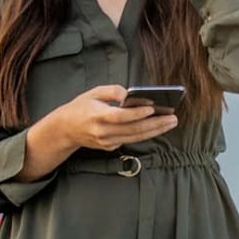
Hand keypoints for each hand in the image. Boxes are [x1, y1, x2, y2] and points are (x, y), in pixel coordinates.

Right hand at [38, 85, 178, 151]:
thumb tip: (130, 94)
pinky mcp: (110, 147)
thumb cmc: (80, 107)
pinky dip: (145, 133)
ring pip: (136, 137)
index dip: (137, 113)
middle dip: (155, 123)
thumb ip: (112, 91)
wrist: (65, 129)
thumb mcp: (93, 92)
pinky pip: (131, 139)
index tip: (153, 107)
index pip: (120, 117)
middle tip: (173, 117)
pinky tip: (158, 126)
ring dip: (155, 130)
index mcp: (97, 116)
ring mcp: (107, 142)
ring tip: (171, 122)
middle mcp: (103, 132)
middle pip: (133, 129)